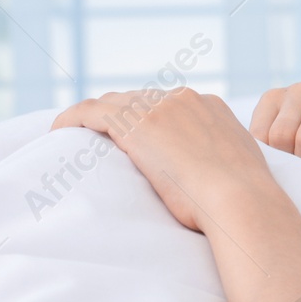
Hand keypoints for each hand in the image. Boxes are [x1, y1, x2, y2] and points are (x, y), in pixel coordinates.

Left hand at [51, 88, 270, 232]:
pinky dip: (71, 119)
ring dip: (94, 119)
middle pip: (137, 99)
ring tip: (76, 139)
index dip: (147, 120)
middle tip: (100, 142)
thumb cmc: (243, 202)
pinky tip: (57, 132)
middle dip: (118, 116)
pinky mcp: (134, 122)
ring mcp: (159, 107)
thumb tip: (218, 177)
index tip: (134, 140)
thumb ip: (223, 162)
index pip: (168, 105)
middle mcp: (185, 99)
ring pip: (113, 102)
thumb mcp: (239, 171)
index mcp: (211, 107)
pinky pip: (90, 111)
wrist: (240, 201)